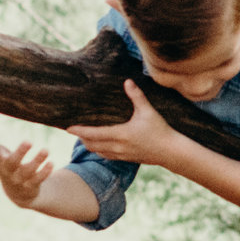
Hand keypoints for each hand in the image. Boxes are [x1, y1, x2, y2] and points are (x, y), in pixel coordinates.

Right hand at [0, 127, 59, 208]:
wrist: (18, 194)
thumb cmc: (7, 168)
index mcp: (0, 162)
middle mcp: (9, 172)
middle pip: (12, 163)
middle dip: (20, 153)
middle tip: (28, 141)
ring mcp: (20, 181)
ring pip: (28, 171)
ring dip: (37, 161)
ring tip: (46, 150)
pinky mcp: (32, 186)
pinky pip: (38, 180)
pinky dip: (44, 172)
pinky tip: (51, 163)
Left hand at [65, 79, 181, 165]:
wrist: (171, 151)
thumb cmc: (160, 130)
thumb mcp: (148, 111)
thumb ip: (137, 96)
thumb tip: (127, 81)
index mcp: (120, 135)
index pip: (94, 134)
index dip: (80, 131)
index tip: (68, 128)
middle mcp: (118, 147)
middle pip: (92, 144)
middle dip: (81, 138)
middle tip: (74, 130)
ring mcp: (122, 155)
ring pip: (98, 151)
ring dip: (90, 145)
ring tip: (84, 137)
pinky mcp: (127, 159)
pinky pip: (107, 156)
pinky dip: (99, 150)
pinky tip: (100, 146)